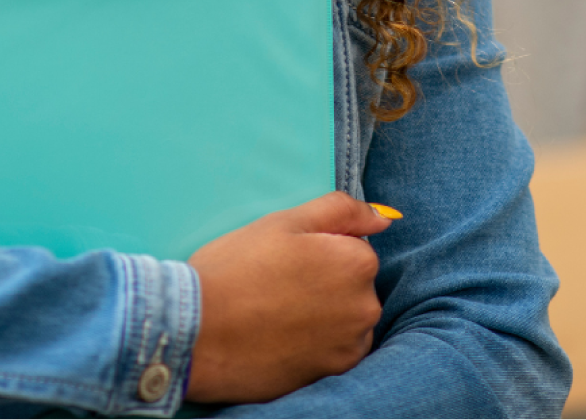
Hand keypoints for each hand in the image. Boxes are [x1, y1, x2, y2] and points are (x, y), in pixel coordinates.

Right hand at [184, 191, 389, 404]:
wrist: (203, 332)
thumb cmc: (238, 267)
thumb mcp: (284, 222)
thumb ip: (339, 211)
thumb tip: (383, 218)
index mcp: (357, 262)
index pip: (352, 244)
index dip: (317, 246)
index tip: (285, 255)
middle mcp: (366, 306)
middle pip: (352, 281)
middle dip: (325, 278)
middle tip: (277, 280)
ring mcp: (352, 344)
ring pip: (346, 314)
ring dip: (324, 311)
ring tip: (277, 309)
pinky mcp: (336, 373)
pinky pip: (337, 346)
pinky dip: (318, 340)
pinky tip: (284, 334)